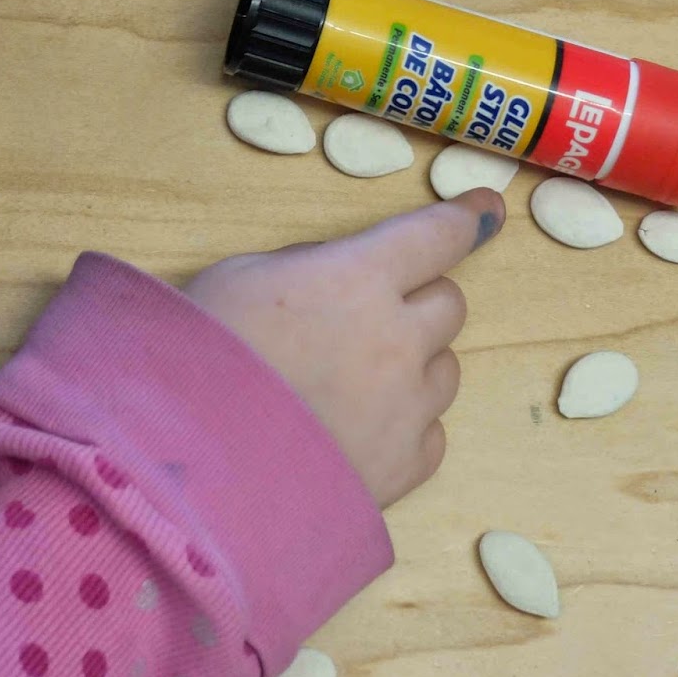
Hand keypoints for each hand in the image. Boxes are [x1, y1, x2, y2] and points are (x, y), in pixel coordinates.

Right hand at [183, 189, 504, 507]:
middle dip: (417, 301)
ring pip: (446, 369)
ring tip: (353, 384)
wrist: (189, 467)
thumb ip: (303, 267)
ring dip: (414, 365)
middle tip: (366, 318)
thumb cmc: (200, 357)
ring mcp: (407, 407)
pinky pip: (432, 433)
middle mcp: (398, 338)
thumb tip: (337, 272)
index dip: (468, 217)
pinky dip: (406, 425)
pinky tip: (360, 431)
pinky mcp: (404, 467)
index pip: (437, 236)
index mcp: (359, 278)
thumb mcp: (238, 278)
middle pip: (449, 303)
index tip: (487, 209)